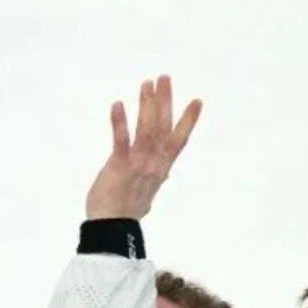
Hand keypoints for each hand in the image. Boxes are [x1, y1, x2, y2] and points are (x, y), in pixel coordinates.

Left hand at [85, 75, 200, 221]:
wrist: (111, 229)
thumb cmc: (124, 213)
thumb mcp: (147, 194)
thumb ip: (155, 179)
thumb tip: (164, 175)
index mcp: (161, 170)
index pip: (178, 141)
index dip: (188, 120)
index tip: (197, 101)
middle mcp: (153, 165)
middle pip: (163, 127)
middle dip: (165, 101)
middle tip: (164, 78)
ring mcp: (137, 165)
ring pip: (147, 130)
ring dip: (147, 105)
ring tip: (146, 84)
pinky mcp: (119, 167)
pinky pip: (121, 141)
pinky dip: (120, 122)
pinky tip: (118, 104)